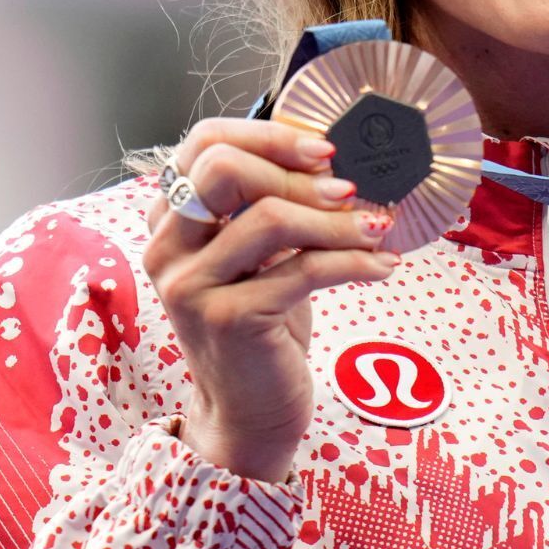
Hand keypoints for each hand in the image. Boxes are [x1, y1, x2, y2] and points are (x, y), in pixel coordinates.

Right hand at [141, 118, 398, 480]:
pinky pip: (303, 269)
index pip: (203, 144)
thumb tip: (335, 159)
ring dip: (337, 221)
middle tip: (349, 189)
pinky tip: (381, 265)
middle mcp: (167, 249)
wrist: (249, 412)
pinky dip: (353, 260)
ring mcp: (192, 286)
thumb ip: (270, 205)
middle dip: (296, 172)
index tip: (323, 150)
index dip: (267, 135)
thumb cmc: (261, 324)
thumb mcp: (258, 256)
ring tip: (377, 229)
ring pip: (269, 217)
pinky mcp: (229, 320)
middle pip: (223, 169)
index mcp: (170, 222)